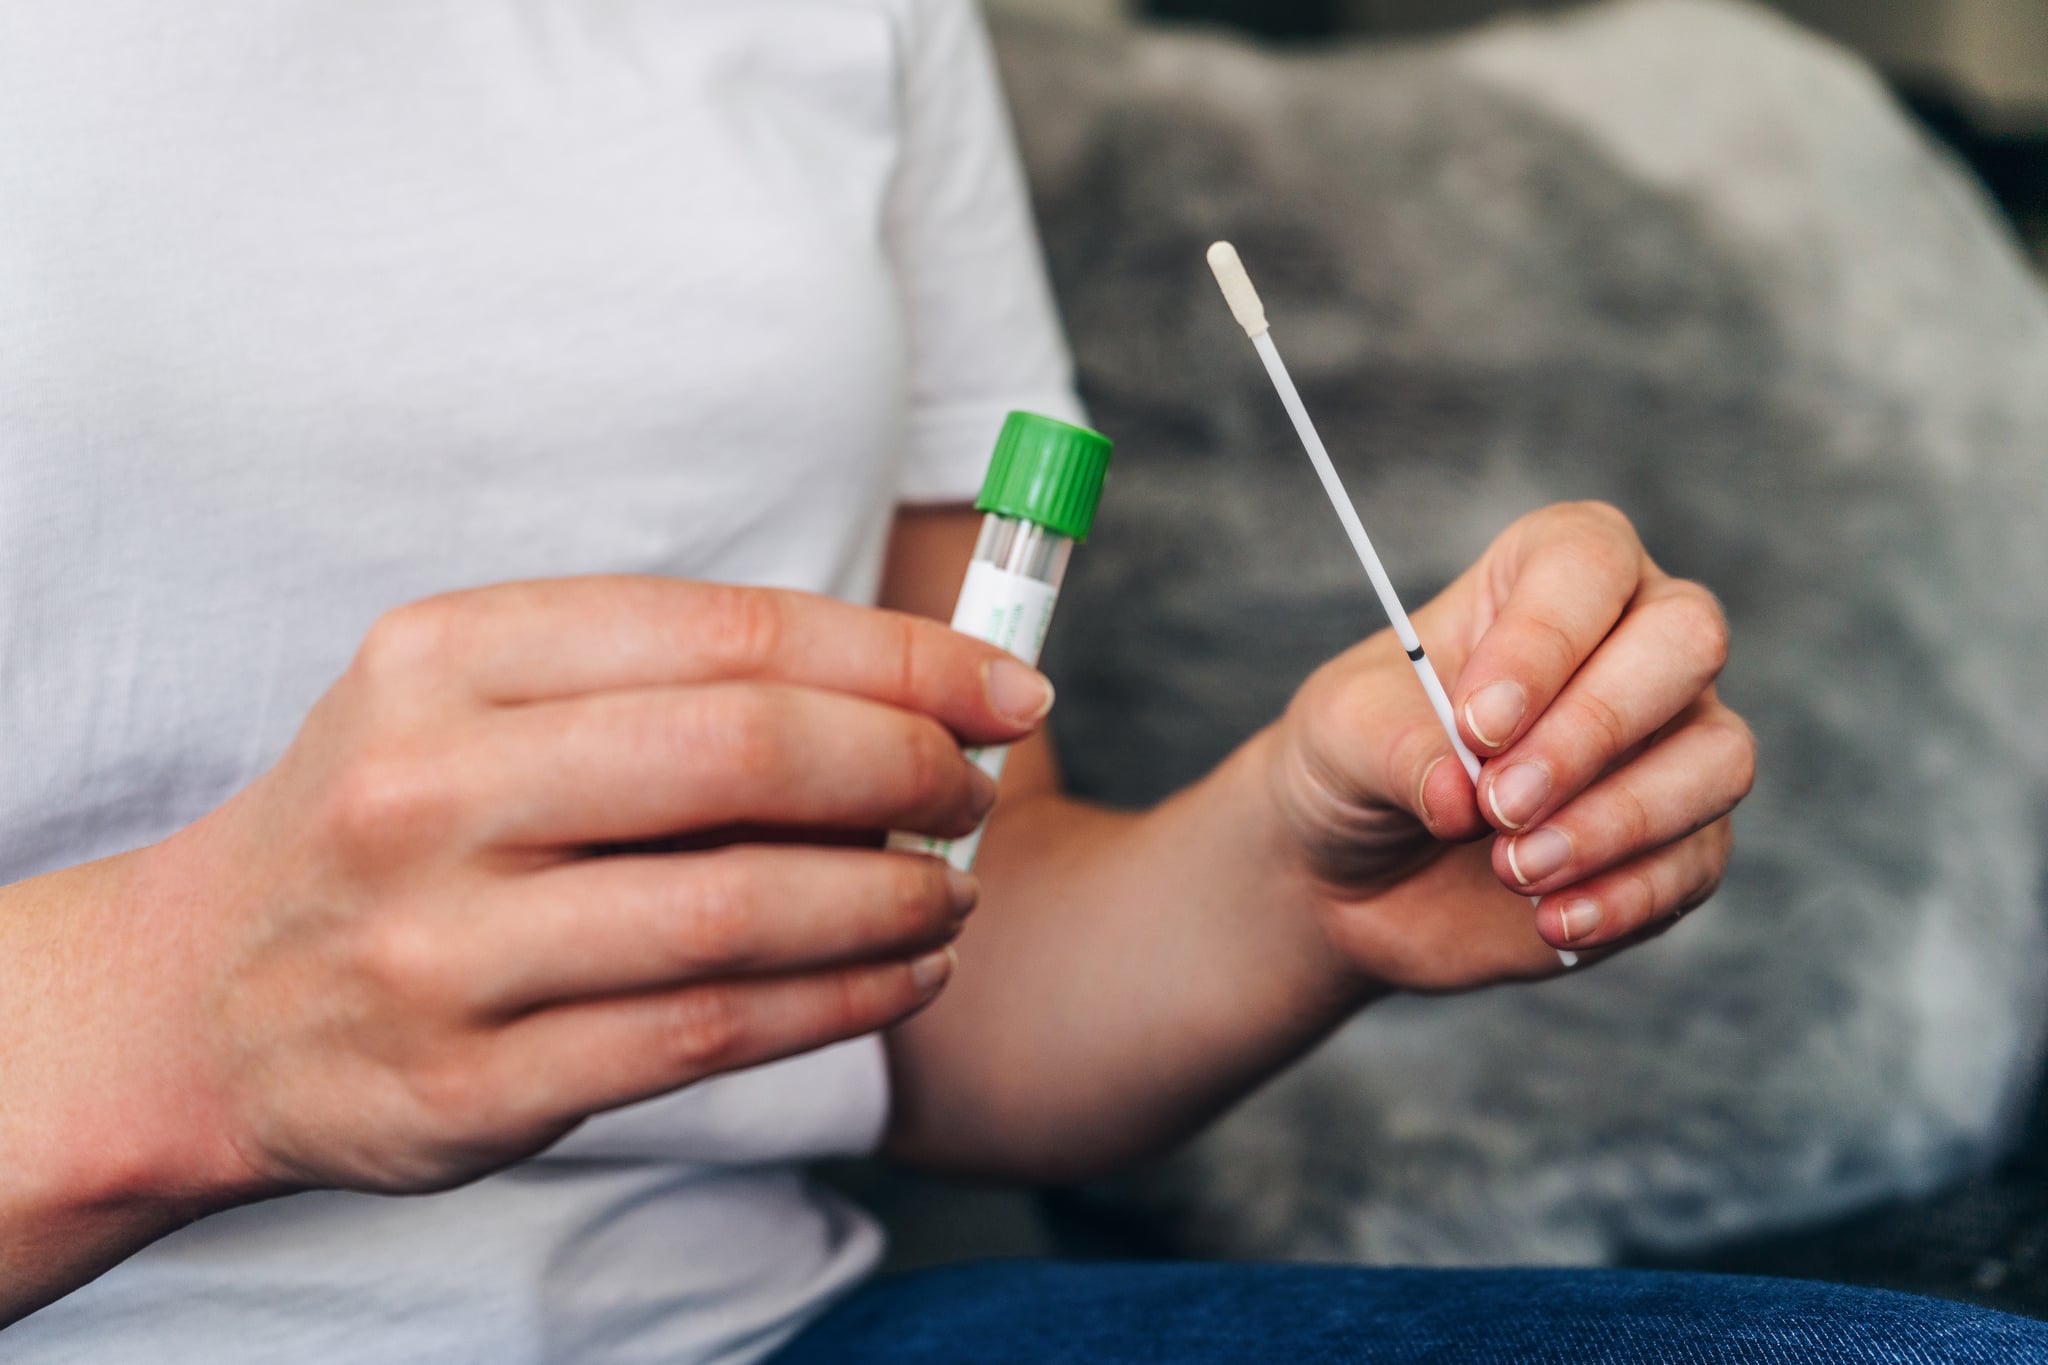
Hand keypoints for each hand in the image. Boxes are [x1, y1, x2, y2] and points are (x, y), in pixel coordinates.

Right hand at [9, 578, 1052, 1210]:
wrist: (194, 1003)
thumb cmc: (389, 826)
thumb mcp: (470, 703)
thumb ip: (659, 683)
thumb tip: (900, 688)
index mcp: (445, 658)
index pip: (728, 633)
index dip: (901, 658)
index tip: (1010, 686)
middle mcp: (432, 791)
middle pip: (744, 753)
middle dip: (909, 765)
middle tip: (979, 790)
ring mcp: (444, 949)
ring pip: (741, 908)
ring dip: (893, 898)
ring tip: (952, 893)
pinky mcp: (474, 1085)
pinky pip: (711, 1034)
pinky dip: (841, 1001)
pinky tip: (902, 976)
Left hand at [1263, 502, 1754, 990]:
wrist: (1357, 865)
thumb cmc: (1360, 756)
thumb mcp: (1342, 733)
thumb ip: (1397, 748)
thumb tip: (1463, 794)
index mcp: (1551, 572)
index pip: (1589, 564)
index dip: (1543, 642)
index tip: (1476, 726)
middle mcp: (1636, 639)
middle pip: (1686, 640)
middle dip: (1593, 731)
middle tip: (1499, 804)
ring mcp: (1674, 740)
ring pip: (1717, 757)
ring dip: (1616, 822)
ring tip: (1514, 869)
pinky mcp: (1683, 841)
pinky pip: (1696, 860)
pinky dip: (1625, 897)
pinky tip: (1550, 920)